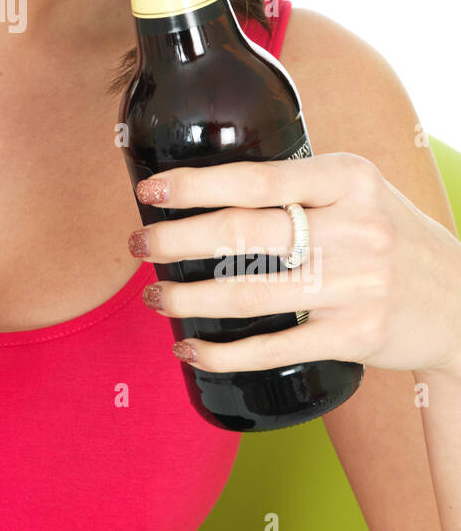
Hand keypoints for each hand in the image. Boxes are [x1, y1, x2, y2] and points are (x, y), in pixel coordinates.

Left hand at [129, 151, 460, 378]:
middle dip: (176, 241)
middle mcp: (354, 227)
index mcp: (349, 178)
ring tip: (154, 295)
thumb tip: (208, 187)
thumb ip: (300, 185)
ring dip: (187, 297)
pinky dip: (221, 352)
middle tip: (138, 245)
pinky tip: (188, 348)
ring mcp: (355, 285)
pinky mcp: (353, 336)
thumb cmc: (392, 238)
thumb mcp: (360, 192)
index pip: (256, 179)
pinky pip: (272, 348)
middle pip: (242, 233)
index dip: (194, 186)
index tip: (150, 192)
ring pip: (248, 293)